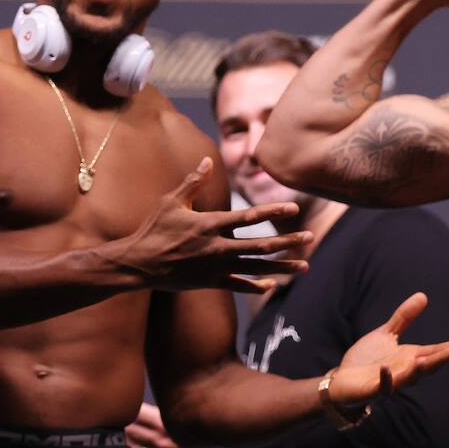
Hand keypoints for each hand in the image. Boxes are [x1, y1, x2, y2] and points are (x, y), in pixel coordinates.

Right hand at [123, 157, 313, 292]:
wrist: (138, 264)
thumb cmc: (153, 229)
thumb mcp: (171, 201)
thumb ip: (192, 182)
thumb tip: (206, 161)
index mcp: (211, 224)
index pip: (249, 216)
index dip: (273, 211)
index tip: (293, 207)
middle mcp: (218, 247)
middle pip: (261, 245)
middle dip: (288, 241)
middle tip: (310, 236)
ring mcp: (216, 267)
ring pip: (256, 268)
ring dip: (282, 267)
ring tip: (304, 266)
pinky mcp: (210, 282)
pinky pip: (238, 285)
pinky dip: (256, 286)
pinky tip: (272, 285)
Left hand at [326, 292, 448, 407]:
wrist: (343, 381)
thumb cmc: (367, 359)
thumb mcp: (386, 334)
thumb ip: (404, 318)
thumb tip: (423, 295)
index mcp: (409, 358)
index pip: (433, 353)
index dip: (448, 349)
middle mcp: (404, 372)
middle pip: (426, 366)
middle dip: (440, 359)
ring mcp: (390, 383)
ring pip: (408, 378)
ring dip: (417, 370)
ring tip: (425, 360)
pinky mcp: (372, 391)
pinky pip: (382, 387)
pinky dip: (385, 379)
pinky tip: (386, 369)